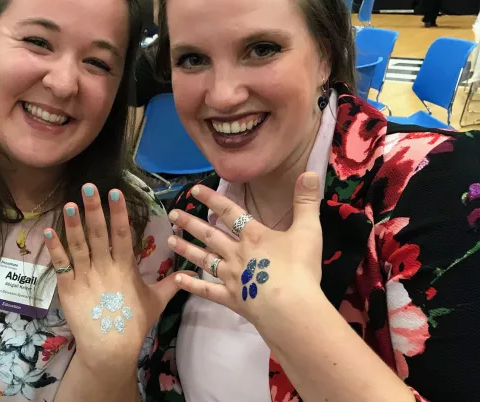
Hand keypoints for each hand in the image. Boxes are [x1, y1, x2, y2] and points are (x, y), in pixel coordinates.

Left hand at [43, 184, 188, 373]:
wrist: (110, 350)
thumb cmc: (133, 324)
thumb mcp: (157, 302)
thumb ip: (171, 283)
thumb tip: (190, 270)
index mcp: (126, 267)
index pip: (123, 234)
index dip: (118, 213)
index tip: (115, 193)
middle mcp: (105, 268)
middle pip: (99, 233)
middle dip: (94, 209)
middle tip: (89, 187)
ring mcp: (86, 277)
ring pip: (78, 246)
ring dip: (73, 224)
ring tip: (68, 203)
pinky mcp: (69, 289)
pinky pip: (61, 265)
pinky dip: (54, 248)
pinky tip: (48, 231)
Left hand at [166, 173, 322, 328]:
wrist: (291, 308)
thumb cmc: (301, 268)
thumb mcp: (308, 230)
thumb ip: (307, 201)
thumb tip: (310, 172)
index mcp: (254, 236)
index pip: (229, 212)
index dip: (212, 199)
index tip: (193, 190)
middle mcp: (237, 254)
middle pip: (210, 235)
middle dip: (190, 223)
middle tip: (172, 214)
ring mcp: (231, 277)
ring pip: (204, 260)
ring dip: (186, 249)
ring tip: (169, 240)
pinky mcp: (231, 299)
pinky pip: (207, 291)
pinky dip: (192, 285)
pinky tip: (177, 278)